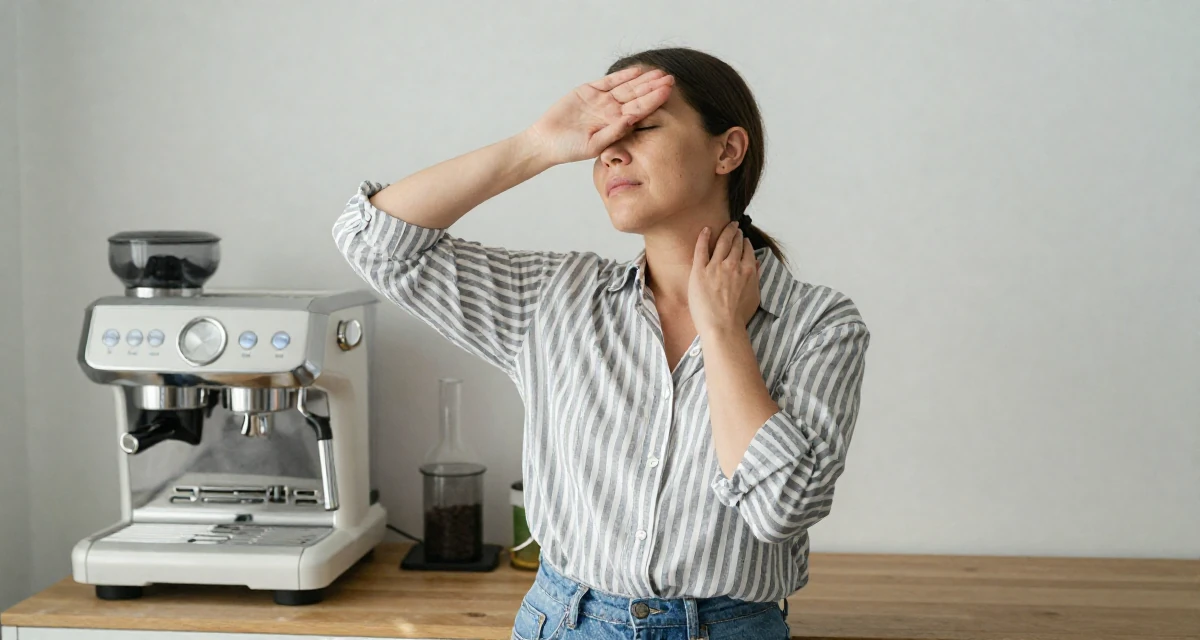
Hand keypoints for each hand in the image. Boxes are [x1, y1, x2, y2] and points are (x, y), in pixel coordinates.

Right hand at [522, 66, 673, 165]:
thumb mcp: (594, 145)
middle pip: (637, 96)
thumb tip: (632, 120)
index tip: (668, 92)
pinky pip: (608, 81)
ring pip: (626, 87)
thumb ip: (613, 133)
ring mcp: (601, 100)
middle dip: (653, 87)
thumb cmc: (570, 149)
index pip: (640, 110)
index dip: (654, 100)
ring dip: (642, 80)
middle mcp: (612, 111)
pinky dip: (622, 75)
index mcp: (617, 125)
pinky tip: (637, 71)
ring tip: (659, 72)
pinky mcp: (588, 91)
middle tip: (670, 78)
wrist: (546, 141)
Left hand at [689, 221, 760, 334]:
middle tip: (735, 227)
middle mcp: (733, 265)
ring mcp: (716, 266)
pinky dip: (704, 237)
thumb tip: (756, 264)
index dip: (746, 243)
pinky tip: (706, 230)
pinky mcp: (700, 271)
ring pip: (722, 243)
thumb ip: (755, 277)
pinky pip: (702, 249)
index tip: (744, 239)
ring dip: (726, 232)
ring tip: (727, 226)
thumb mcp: (754, 296)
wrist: (722, 327)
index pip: (747, 251)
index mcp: (747, 271)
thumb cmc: (738, 317)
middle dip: (736, 234)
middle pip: (735, 244)